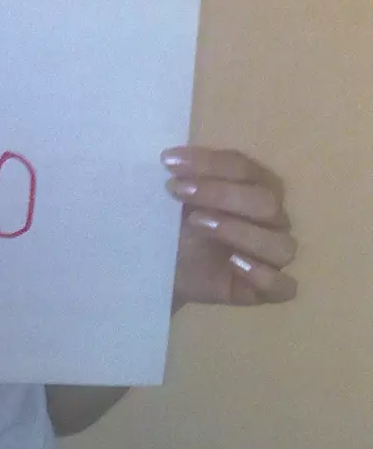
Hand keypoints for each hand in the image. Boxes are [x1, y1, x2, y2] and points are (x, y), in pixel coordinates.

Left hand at [163, 146, 297, 307]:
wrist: (163, 265)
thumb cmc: (176, 222)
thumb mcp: (176, 195)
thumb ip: (184, 176)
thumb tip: (173, 158)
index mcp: (255, 186)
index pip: (244, 168)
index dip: (209, 163)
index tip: (168, 162)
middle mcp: (271, 219)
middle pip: (266, 202)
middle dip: (220, 193)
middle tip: (178, 191)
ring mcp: (271, 256)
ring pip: (281, 245)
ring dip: (239, 231)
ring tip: (198, 224)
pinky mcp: (264, 290)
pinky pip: (284, 286)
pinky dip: (263, 275)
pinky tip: (233, 263)